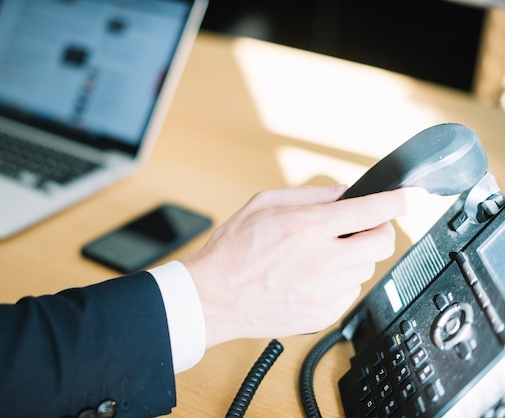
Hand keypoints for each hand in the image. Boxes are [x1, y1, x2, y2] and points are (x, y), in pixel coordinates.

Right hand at [182, 185, 425, 347]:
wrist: (214, 298)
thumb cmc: (232, 252)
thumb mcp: (262, 206)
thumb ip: (308, 195)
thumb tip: (342, 193)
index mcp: (308, 227)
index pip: (371, 210)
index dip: (399, 200)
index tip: (413, 197)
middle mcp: (323, 260)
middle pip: (382, 243)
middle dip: (377, 229)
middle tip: (359, 227)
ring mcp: (326, 291)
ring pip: (367, 269)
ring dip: (355, 257)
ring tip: (322, 255)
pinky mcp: (324, 314)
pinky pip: (350, 293)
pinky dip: (340, 281)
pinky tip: (312, 277)